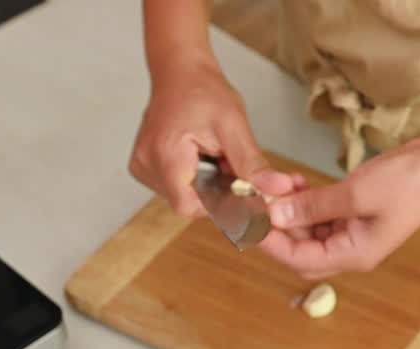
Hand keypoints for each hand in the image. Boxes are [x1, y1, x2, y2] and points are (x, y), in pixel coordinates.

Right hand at [128, 60, 292, 214]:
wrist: (181, 70)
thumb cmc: (203, 91)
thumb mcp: (234, 126)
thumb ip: (253, 163)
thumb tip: (277, 190)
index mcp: (165, 155)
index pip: (189, 207)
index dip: (218, 203)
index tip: (236, 186)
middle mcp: (146, 164)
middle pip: (188, 203)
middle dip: (215, 190)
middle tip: (226, 160)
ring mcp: (142, 166)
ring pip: (183, 196)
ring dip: (205, 184)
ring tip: (212, 154)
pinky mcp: (144, 166)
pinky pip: (174, 187)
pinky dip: (194, 178)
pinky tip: (200, 157)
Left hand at [259, 139, 419, 278]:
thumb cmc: (411, 183)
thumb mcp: (356, 193)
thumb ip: (314, 206)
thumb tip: (276, 215)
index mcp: (353, 255)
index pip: (298, 258)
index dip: (269, 241)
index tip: (247, 218)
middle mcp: (350, 249)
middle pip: (299, 249)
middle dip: (276, 226)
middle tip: (257, 199)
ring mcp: (353, 232)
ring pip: (307, 230)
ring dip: (289, 209)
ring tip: (278, 182)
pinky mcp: (355, 213)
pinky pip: (320, 214)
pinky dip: (304, 201)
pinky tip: (294, 182)